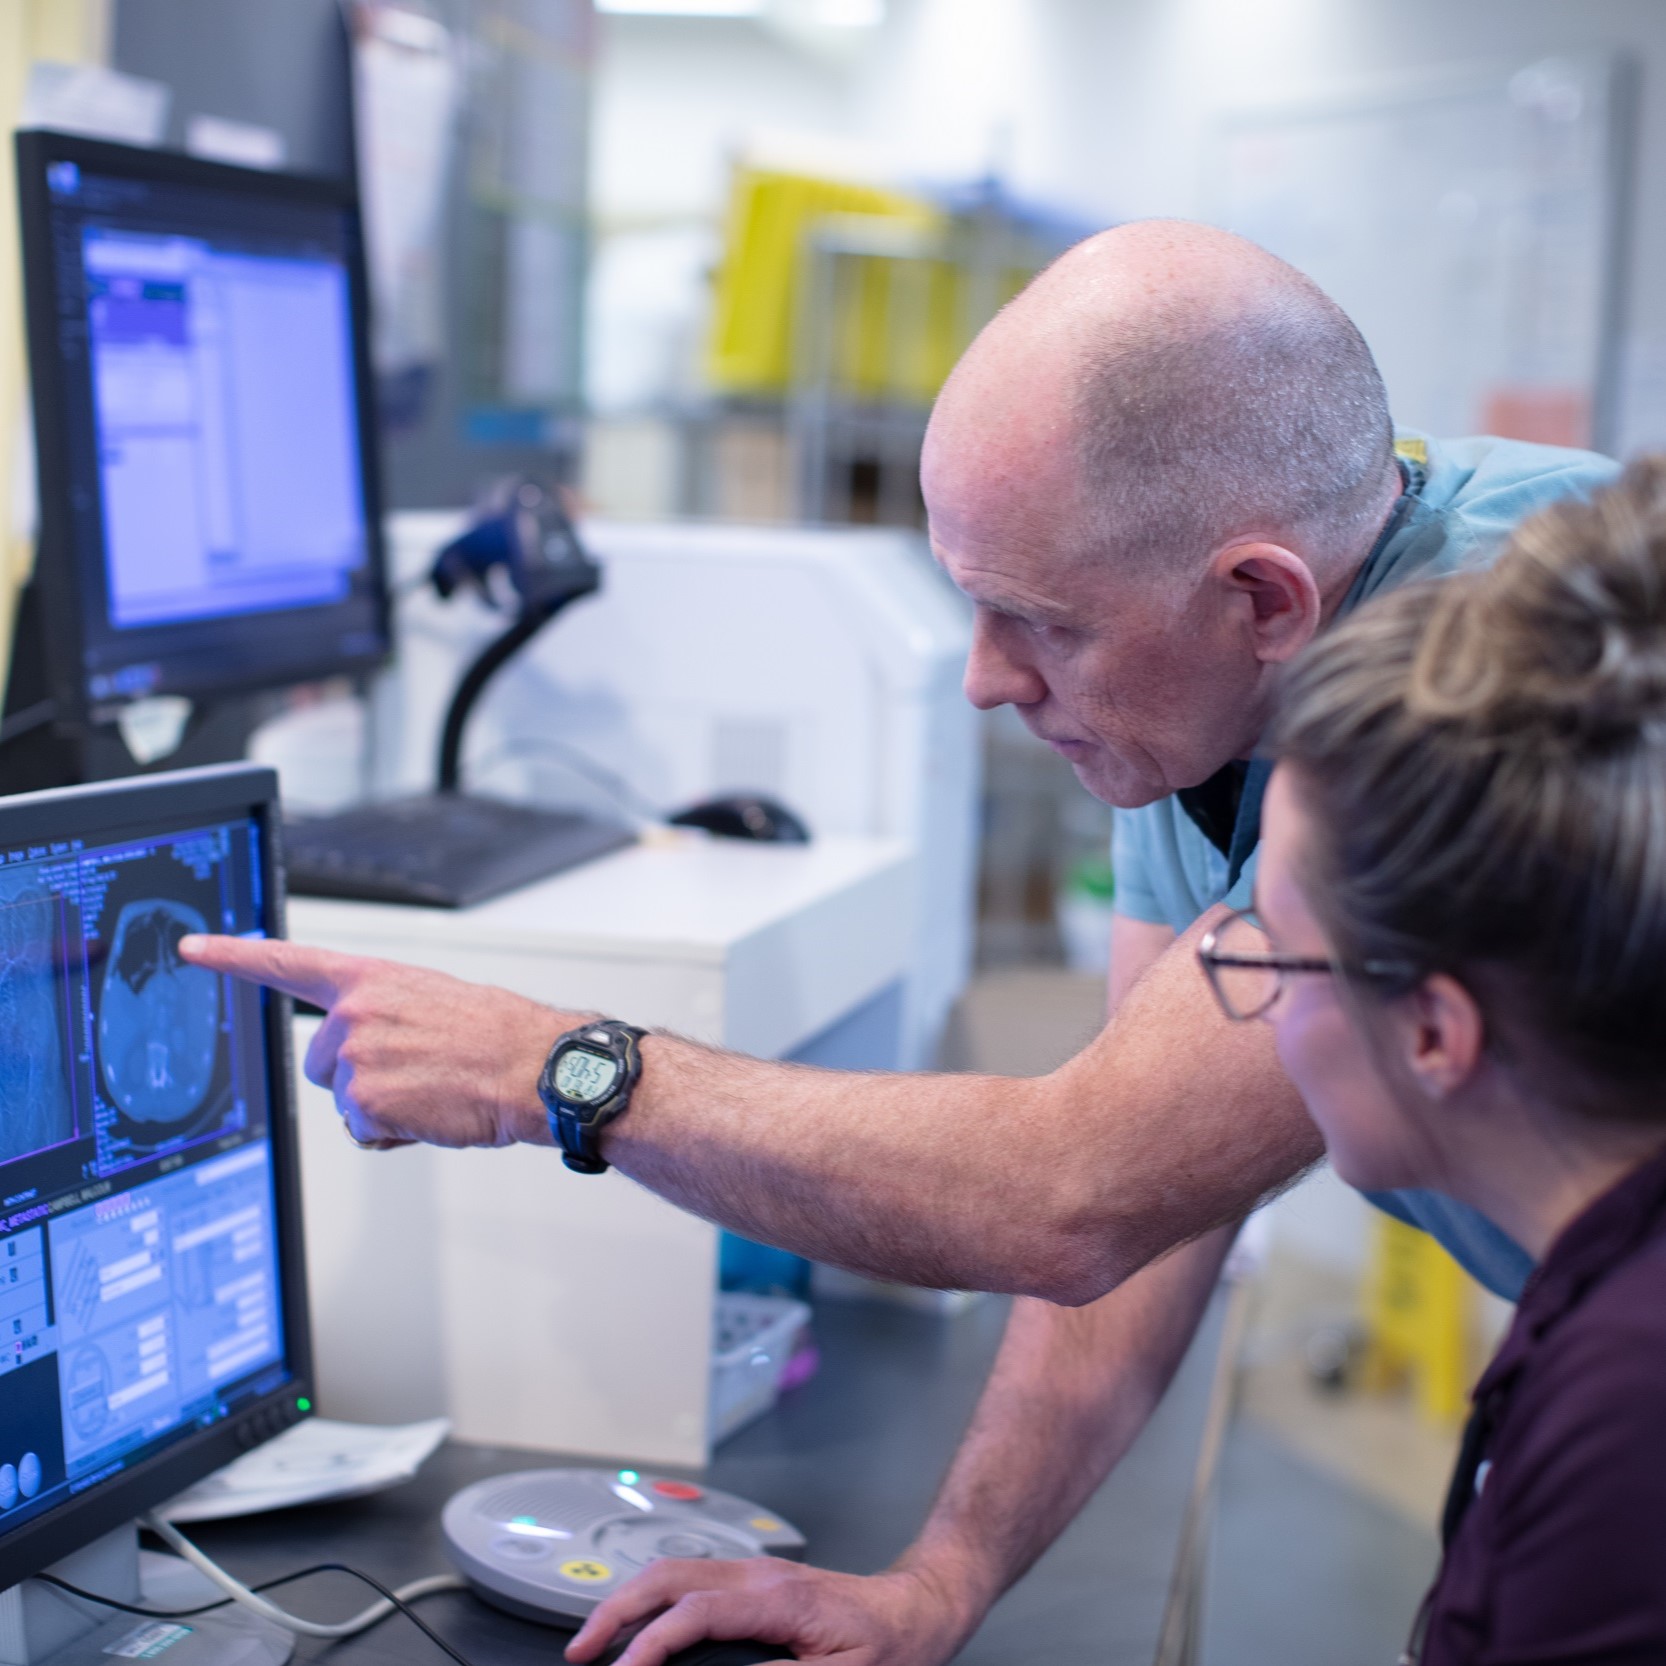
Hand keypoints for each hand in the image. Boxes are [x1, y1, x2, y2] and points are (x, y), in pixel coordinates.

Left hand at [177, 935, 568, 1148]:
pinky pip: (365, 1131)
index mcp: (373, 978)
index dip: (235, 956)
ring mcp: (357, 1056)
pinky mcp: (366, 1101)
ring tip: (435, 1089)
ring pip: (346, 1099)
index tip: (196, 948)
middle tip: (419, 1071)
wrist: (538, 1066)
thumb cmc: (502, 1034)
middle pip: (323, 1061)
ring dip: (382, 1105)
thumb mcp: (435, 999)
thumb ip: (386, 1010)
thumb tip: (367, 1040)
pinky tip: (434, 1112)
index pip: (289, 962)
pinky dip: (396, 1132)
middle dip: (361, 1075)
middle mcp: (355, 1011)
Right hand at [565, 1559, 974, 1665]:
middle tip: (580, 1650)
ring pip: (674, 1570)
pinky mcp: (755, 1582)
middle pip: (668, 1575)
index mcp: (777, 1598)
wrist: (918, 1607)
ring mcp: (755, 1573)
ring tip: (596, 1640)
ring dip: (629, 1599)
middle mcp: (759, 1576)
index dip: (651, 1645)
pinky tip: (640, 1625)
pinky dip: (653, 1597)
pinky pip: (690, 1578)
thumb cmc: (892, 1643)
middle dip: (616, 1608)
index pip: (693, 1614)